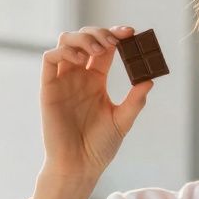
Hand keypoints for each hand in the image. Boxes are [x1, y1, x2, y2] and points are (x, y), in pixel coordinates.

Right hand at [39, 25, 154, 180]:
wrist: (79, 166)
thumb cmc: (99, 147)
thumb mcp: (122, 120)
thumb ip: (135, 101)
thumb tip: (150, 80)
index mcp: (96, 80)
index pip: (105, 49)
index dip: (116, 36)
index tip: (131, 33)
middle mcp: (79, 76)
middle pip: (85, 39)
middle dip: (100, 33)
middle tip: (115, 41)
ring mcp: (63, 80)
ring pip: (66, 41)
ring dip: (83, 37)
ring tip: (99, 48)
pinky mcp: (49, 88)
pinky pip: (50, 59)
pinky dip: (64, 51)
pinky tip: (82, 59)